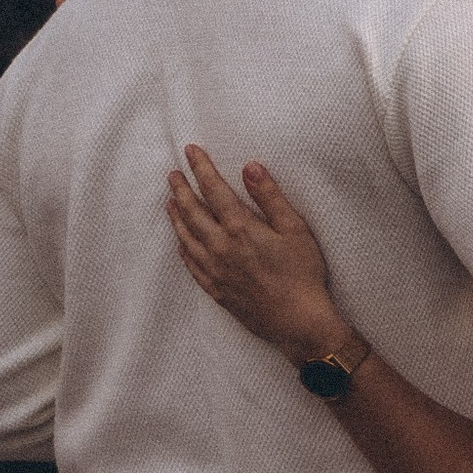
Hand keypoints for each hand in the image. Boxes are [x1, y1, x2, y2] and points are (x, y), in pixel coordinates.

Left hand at [167, 147, 358, 368]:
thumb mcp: (295, 228)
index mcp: (240, 228)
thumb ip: (270, 196)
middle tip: (172, 174)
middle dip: (181, 189)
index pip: (213, 190)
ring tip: (169, 202)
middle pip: (192, 211)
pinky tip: (181, 242)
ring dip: (176, 217)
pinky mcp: (216, 289)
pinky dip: (183, 248)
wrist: (297, 322)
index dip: (201, 168)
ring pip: (186, 237)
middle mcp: (220, 247)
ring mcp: (214, 270)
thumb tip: (250, 167)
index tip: (191, 151)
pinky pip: (191, 264)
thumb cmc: (302, 274)